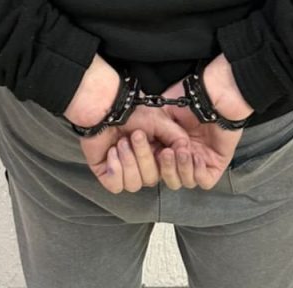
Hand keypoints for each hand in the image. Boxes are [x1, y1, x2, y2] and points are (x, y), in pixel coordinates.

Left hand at [78, 103, 193, 193]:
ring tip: (122, 142)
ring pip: (134, 184)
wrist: (105, 107)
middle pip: (150, 179)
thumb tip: (187, 152)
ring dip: (128, 160)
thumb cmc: (132, 111)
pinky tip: (112, 151)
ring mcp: (124, 171)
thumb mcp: (161, 122)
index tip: (166, 152)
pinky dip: (115, 167)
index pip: (169, 175)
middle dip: (143, 156)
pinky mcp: (107, 174)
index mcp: (157, 156)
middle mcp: (142, 166)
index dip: (168, 167)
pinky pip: (115, 185)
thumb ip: (177, 137)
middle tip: (135, 135)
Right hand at [150, 54, 254, 190]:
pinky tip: (196, 156)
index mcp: (168, 145)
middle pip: (169, 179)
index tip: (150, 151)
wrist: (214, 92)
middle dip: (166, 168)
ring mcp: (199, 161)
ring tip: (183, 152)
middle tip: (167, 153)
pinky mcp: (215, 164)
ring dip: (182, 169)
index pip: (155, 166)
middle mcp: (182, 156)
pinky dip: (198, 172)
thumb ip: (153, 129)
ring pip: (185, 181)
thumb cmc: (189, 97)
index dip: (149, 163)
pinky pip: (205, 180)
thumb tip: (140, 142)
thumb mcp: (164, 111)